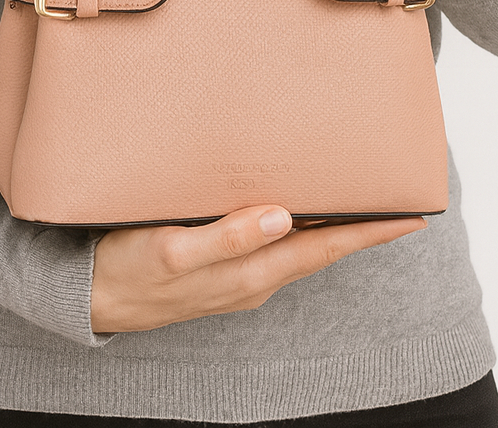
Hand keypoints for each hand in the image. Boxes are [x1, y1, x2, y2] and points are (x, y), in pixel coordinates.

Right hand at [90, 204, 424, 332]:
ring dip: (332, 226)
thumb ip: (225, 237)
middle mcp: (254, 277)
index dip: (367, 232)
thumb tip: (280, 217)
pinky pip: (273, 246)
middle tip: (398, 199)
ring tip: (360, 199)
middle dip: (362, 226)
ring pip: (299, 247)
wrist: (88, 297)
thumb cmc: (128, 270)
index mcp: (251, 272)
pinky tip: (295, 208)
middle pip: (320, 248)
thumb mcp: (173, 251)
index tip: (409, 216)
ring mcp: (239, 276)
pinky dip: (297, 227)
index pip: (324, 247)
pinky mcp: (221, 267)